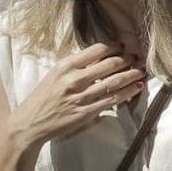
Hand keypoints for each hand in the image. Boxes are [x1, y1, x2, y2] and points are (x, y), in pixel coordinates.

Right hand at [6, 42, 146, 147]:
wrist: (29, 124)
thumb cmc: (42, 98)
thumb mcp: (54, 76)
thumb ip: (76, 67)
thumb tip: (101, 57)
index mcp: (64, 67)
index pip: (96, 50)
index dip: (114, 47)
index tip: (123, 46)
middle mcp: (73, 80)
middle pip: (109, 64)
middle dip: (127, 59)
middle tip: (137, 57)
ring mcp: (81, 97)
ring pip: (114, 82)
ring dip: (132, 75)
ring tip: (142, 70)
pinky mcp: (86, 112)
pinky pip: (112, 100)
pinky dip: (127, 92)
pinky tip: (136, 87)